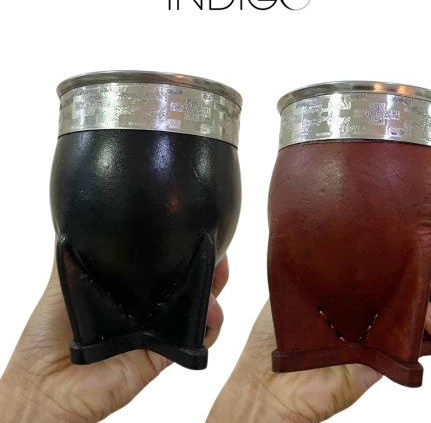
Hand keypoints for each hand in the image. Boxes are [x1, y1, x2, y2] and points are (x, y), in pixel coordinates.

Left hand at [0, 253, 228, 422]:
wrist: (47, 381)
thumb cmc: (49, 330)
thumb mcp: (66, 276)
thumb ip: (80, 249)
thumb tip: (83, 216)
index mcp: (131, 286)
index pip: (166, 264)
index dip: (185, 248)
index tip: (199, 231)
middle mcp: (150, 306)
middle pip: (189, 282)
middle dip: (209, 266)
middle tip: (218, 252)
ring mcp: (160, 329)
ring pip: (199, 306)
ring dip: (214, 290)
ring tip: (216, 277)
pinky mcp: (165, 352)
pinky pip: (197, 337)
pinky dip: (210, 324)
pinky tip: (209, 311)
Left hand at [208, 271, 430, 422]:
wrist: (268, 380)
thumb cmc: (273, 333)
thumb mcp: (289, 286)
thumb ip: (310, 266)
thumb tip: (323, 233)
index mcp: (349, 292)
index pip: (385, 273)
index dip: (406, 261)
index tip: (418, 251)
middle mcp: (367, 313)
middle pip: (412, 294)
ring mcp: (378, 337)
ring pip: (424, 321)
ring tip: (428, 307)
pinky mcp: (383, 362)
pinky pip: (417, 349)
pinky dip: (429, 337)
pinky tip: (423, 327)